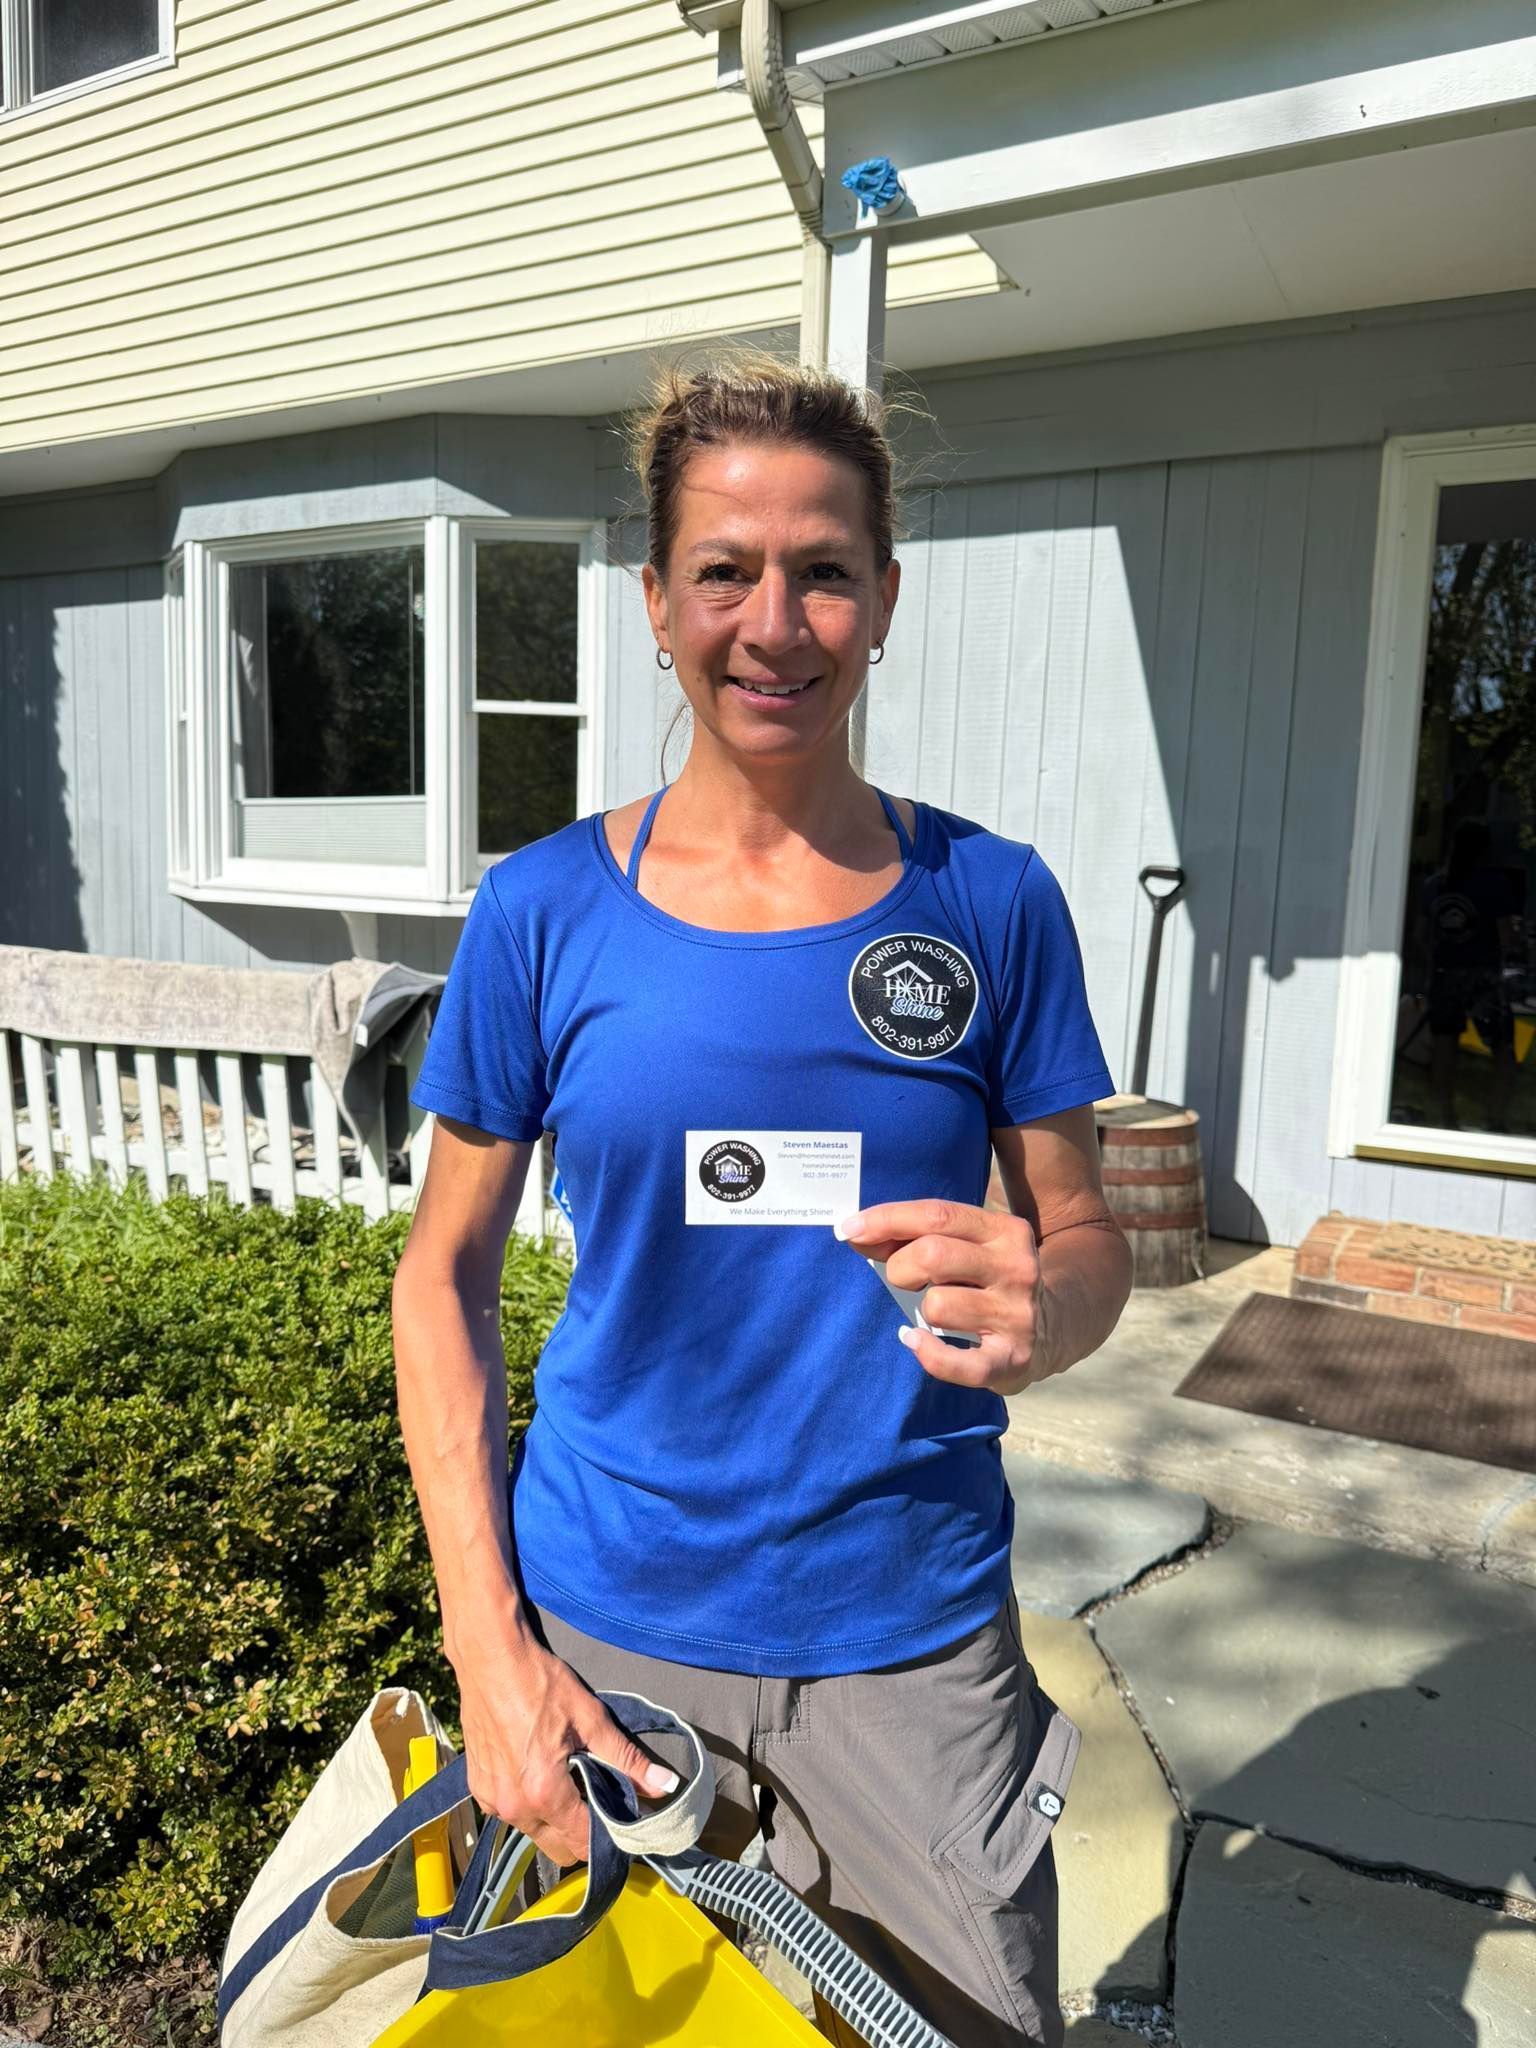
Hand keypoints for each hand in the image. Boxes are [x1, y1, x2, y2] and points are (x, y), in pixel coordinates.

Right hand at [454, 1636, 679, 1867]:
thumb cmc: (540, 1683)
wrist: (489, 1658)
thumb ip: (627, 1759)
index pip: (584, 1842)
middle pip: (559, 1849)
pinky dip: (531, 1805)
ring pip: (535, 1833)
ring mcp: (491, 1801)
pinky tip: (540, 1772)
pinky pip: (513, 1815)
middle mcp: (514, 1808)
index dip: (610, 1836)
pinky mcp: (478, 1789)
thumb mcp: (590, 1718)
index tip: (624, 1820)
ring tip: (570, 1780)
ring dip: (556, 1819)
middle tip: (600, 1799)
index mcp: (544, 1794)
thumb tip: (666, 1785)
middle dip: (583, 1833)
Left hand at [836, 1198, 1049, 1394]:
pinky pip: (957, 1363)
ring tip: (930, 1310)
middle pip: (934, 1255)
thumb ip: (917, 1236)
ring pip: (938, 1306)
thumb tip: (856, 1233)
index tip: (848, 1229)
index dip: (886, 1219)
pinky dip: (927, 1354)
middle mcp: (1017, 1269)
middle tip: (902, 1278)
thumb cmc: (988, 1278)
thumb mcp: (968, 1246)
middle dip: (900, 1267)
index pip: (937, 1215)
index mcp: (1006, 1231)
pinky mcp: (1012, 1359)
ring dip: (919, 1310)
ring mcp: (1017, 1315)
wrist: (1053, 1326)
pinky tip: (914, 1341)